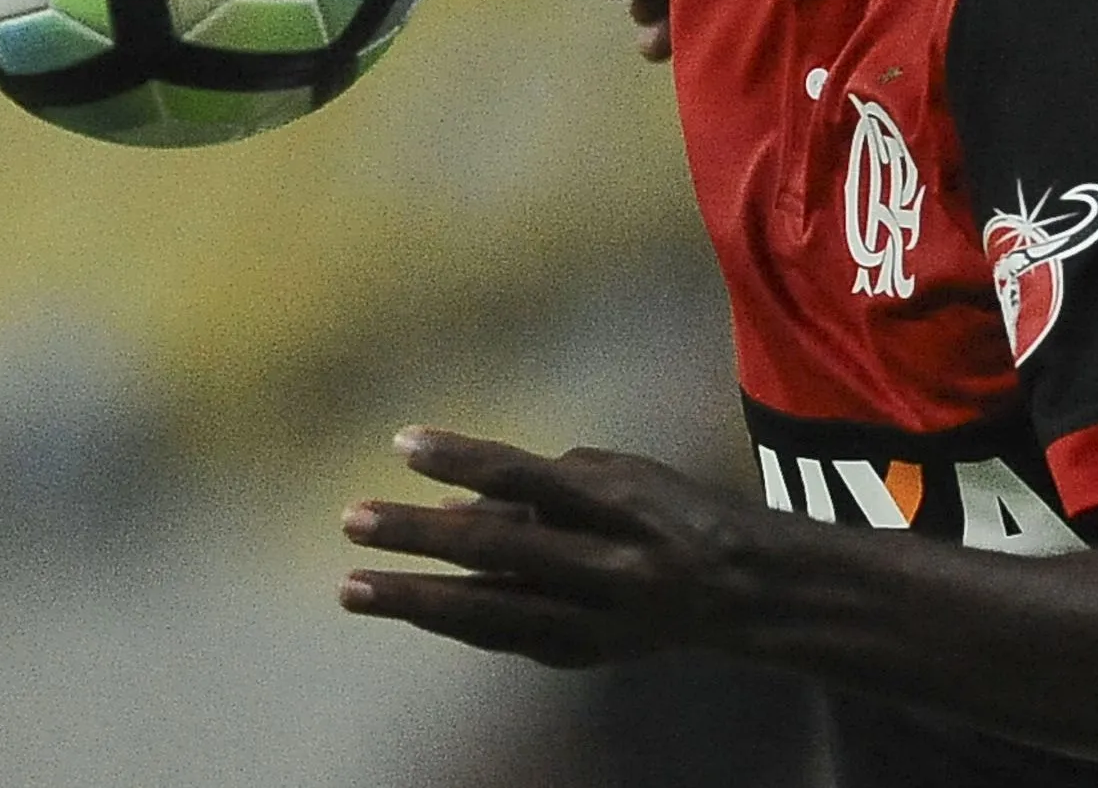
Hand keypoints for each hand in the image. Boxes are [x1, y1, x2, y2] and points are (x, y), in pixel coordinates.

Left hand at [337, 427, 759, 667]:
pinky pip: (505, 636)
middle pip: (502, 551)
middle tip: (352, 519)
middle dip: (421, 537)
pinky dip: (453, 620)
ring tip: (352, 588)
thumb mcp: (617, 475)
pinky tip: (401, 605)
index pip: (530, 477)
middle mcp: (611, 567)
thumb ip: (536, 486)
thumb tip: (450, 498)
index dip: (466, 458)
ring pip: (493, 614)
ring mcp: (597, 621)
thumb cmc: (670, 512)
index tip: (402, 442)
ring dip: (416, 600)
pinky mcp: (584, 655)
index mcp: (623, 505)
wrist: (746, 595)